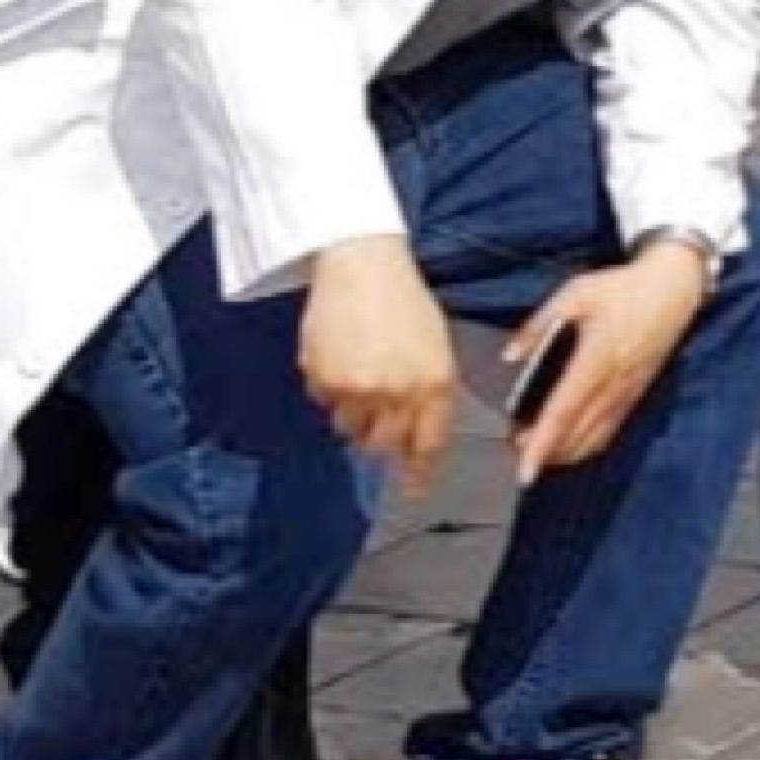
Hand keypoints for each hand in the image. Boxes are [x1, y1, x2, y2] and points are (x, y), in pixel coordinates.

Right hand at [299, 239, 459, 495]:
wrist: (363, 268)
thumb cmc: (404, 303)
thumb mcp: (435, 348)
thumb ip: (428, 392)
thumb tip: (416, 432)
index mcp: (436, 383)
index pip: (428, 442)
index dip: (418, 470)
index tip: (413, 491)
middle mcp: (399, 392)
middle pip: (383, 444)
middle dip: (379, 435)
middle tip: (375, 410)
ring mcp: (359, 388)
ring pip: (349, 426)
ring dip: (353, 411)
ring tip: (359, 369)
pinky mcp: (324, 379)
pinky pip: (323, 402)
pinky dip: (329, 387)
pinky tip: (339, 354)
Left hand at [507, 243, 711, 479]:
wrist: (674, 287)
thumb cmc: (622, 288)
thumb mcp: (574, 294)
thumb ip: (538, 325)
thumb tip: (510, 355)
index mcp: (596, 360)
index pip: (563, 413)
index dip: (542, 445)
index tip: (524, 473)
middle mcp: (614, 384)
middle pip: (577, 435)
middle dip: (545, 453)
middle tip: (514, 450)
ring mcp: (629, 392)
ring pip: (595, 438)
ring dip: (565, 452)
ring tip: (537, 449)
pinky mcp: (637, 393)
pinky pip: (609, 430)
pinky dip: (586, 444)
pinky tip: (569, 442)